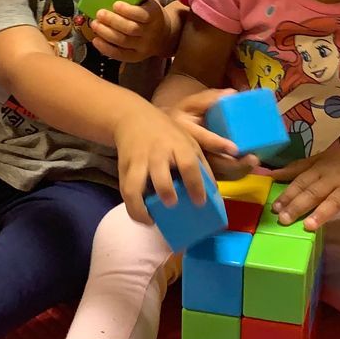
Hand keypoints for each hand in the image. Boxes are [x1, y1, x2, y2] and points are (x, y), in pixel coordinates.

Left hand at [84, 0, 171, 63]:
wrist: (164, 35)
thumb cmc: (150, 13)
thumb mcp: (148, 1)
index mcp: (154, 15)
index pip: (142, 15)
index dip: (128, 10)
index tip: (115, 4)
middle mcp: (150, 33)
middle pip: (131, 29)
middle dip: (113, 21)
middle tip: (99, 13)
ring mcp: (143, 47)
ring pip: (123, 42)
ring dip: (106, 34)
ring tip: (94, 24)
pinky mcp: (136, 57)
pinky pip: (120, 55)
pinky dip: (106, 49)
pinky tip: (96, 40)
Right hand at [114, 102, 218, 224]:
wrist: (133, 118)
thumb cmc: (168, 134)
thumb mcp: (189, 140)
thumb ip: (203, 164)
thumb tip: (215, 191)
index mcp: (178, 146)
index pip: (188, 165)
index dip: (195, 185)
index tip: (200, 202)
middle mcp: (157, 154)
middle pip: (160, 175)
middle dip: (165, 191)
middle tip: (172, 204)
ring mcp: (138, 162)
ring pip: (134, 186)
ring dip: (140, 206)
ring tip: (151, 219)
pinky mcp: (124, 170)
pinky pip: (125, 192)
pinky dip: (132, 208)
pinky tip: (143, 216)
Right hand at [165, 87, 250, 175]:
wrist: (165, 134)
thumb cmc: (184, 116)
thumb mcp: (191, 104)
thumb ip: (209, 99)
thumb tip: (232, 93)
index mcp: (185, 131)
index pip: (202, 140)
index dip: (218, 145)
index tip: (235, 148)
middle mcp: (188, 152)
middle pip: (212, 163)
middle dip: (234, 164)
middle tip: (253, 159)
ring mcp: (194, 166)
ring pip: (218, 174)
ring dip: (237, 171)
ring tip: (253, 163)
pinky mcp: (201, 174)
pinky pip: (220, 178)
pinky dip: (234, 174)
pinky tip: (247, 168)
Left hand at [269, 137, 339, 235]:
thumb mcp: (318, 160)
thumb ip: (296, 169)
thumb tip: (271, 175)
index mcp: (319, 169)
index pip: (301, 182)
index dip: (288, 194)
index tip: (275, 207)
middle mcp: (332, 179)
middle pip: (314, 193)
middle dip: (298, 206)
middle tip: (284, 220)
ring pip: (333, 201)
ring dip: (322, 214)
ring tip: (309, 226)